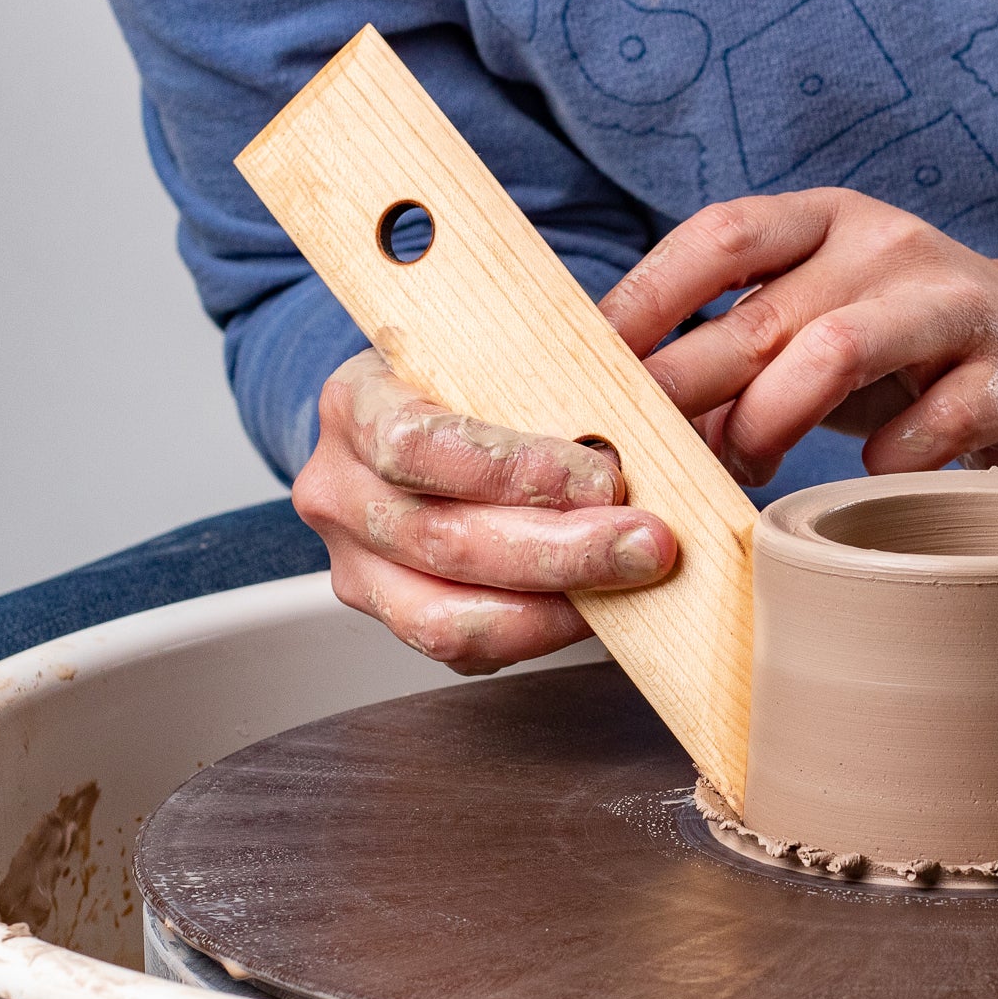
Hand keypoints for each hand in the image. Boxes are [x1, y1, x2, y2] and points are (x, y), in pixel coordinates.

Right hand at [292, 350, 677, 673]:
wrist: (430, 425)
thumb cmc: (474, 385)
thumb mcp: (510, 349)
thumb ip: (574, 360)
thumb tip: (658, 369)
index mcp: (357, 401)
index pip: (417, 443)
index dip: (514, 471)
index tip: (603, 479)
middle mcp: (339, 488)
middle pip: (442, 538)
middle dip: (560, 550)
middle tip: (646, 543)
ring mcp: (355, 563)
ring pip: (444, 614)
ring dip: (553, 605)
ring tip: (629, 579)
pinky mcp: (391, 616)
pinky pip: (463, 649)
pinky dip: (537, 632)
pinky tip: (593, 605)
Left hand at [600, 189, 997, 486]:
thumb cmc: (911, 353)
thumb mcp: (818, 337)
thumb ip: (736, 371)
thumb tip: (642, 432)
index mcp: (828, 224)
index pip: (720, 238)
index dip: (644, 298)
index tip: (586, 362)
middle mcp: (888, 247)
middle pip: (761, 312)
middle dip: (684, 387)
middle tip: (641, 449)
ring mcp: (955, 303)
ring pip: (836, 350)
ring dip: (771, 421)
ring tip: (750, 465)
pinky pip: (935, 422)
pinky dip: (889, 459)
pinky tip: (873, 478)